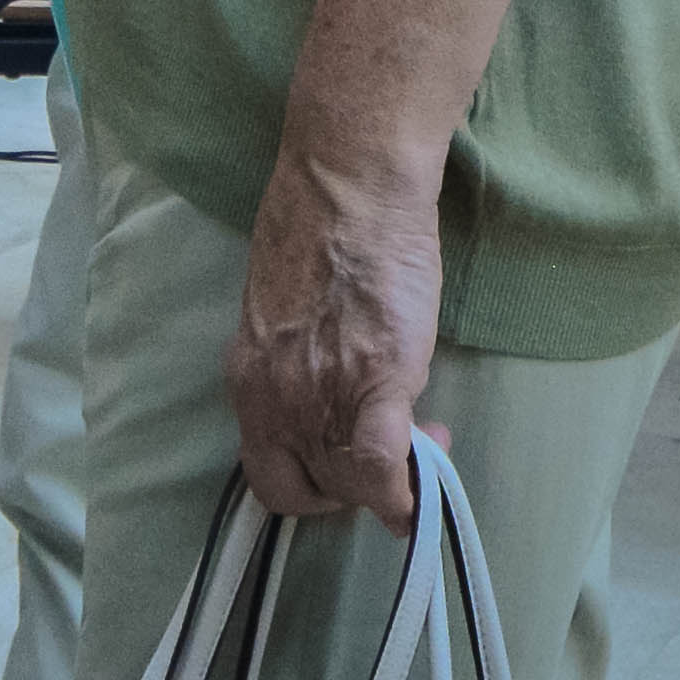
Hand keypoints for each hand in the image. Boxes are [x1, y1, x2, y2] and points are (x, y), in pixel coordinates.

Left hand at [225, 144, 447, 527]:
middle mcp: (273, 401)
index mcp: (248, 381)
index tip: (346, 461)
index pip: (269, 476)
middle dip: (351, 489)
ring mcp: (319, 398)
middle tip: (392, 453)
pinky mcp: (374, 384)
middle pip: (307, 490)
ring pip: (349, 484)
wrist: (349, 189)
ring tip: (427, 437)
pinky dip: (407, 491)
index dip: (312, 484)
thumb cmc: (318, 232)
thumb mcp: (283, 317)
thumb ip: (297, 366)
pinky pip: (384, 468)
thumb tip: (329, 393)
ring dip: (390, 481)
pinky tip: (430, 476)